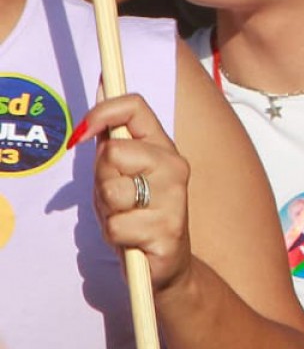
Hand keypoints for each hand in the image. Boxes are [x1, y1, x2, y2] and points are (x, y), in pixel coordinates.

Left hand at [83, 91, 193, 292]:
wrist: (166, 264)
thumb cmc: (137, 214)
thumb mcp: (119, 174)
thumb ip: (111, 139)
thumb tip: (103, 85)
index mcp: (163, 147)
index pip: (134, 107)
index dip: (102, 111)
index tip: (83, 132)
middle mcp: (175, 166)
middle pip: (113, 152)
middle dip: (101, 178)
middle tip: (115, 197)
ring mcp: (174, 199)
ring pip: (113, 190)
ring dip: (107, 210)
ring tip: (123, 218)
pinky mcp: (168, 230)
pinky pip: (117, 226)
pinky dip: (115, 236)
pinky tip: (132, 240)